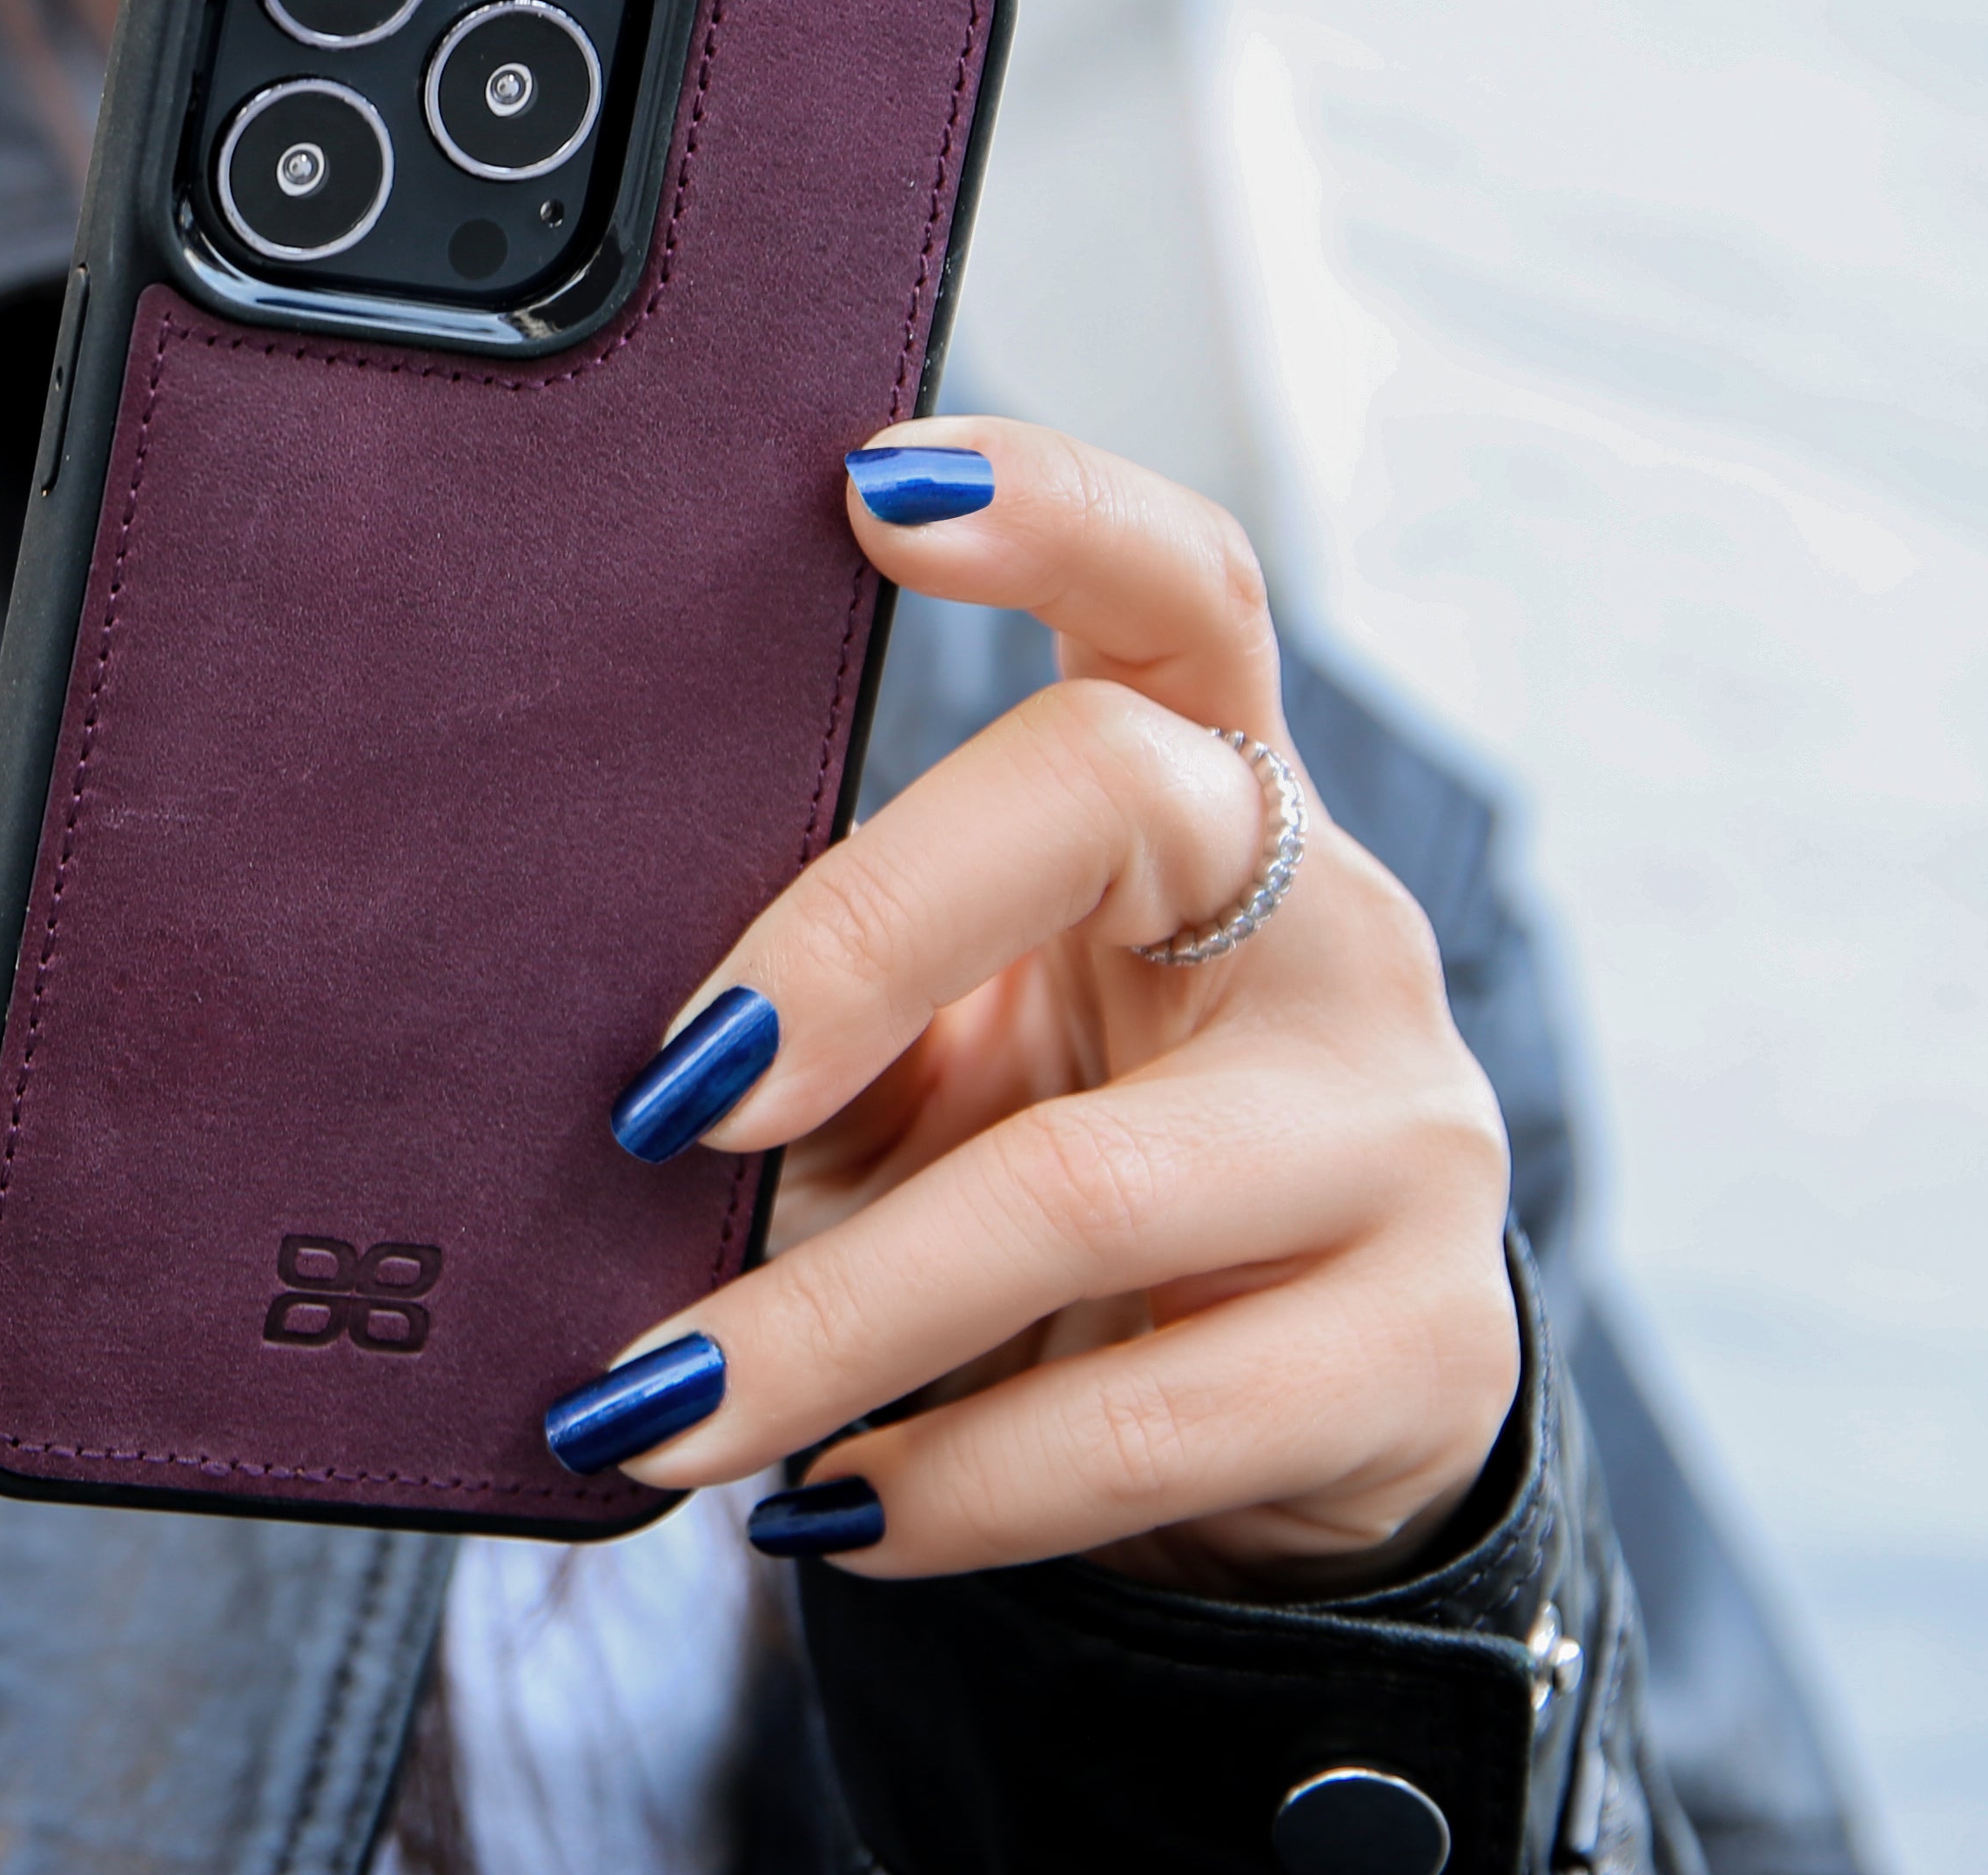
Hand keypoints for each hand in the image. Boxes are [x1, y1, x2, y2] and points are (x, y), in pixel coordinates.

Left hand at [550, 421, 1519, 1594]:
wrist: (1285, 1430)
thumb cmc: (1056, 1171)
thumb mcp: (948, 1060)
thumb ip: (812, 1014)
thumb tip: (564, 1080)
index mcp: (1206, 799)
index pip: (1174, 590)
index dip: (1047, 508)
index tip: (871, 478)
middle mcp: (1328, 923)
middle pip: (1103, 806)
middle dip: (850, 934)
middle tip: (660, 1096)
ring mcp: (1400, 1133)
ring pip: (1086, 1186)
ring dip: (824, 1320)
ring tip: (644, 1410)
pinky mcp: (1423, 1349)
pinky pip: (1153, 1415)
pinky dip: (952, 1478)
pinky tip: (825, 1509)